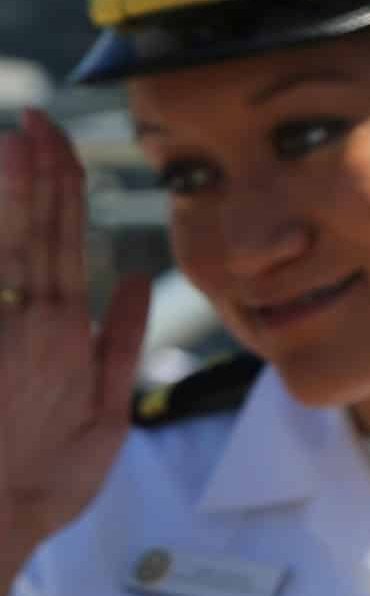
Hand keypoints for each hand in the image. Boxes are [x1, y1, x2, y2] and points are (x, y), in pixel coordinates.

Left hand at [0, 110, 149, 563]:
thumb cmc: (53, 476)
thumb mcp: (107, 416)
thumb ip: (119, 342)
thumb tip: (131, 278)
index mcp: (69, 338)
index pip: (63, 244)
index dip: (58, 187)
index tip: (50, 138)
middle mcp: (29, 326)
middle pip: (30, 235)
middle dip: (31, 173)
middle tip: (29, 120)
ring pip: (0, 254)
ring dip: (4, 197)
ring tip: (5, 145)